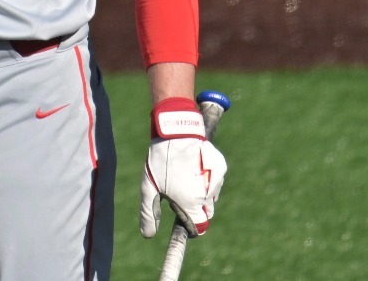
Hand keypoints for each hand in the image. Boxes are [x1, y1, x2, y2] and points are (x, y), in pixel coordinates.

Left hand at [139, 99, 227, 236]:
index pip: (199, 228)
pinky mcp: (221, 167)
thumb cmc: (159, 161)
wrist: (175, 131)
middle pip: (206, 213)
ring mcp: (216, 180)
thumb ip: (148, 214)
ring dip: (200, 192)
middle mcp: (207, 195)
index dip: (190, 226)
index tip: (181, 218)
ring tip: (183, 176)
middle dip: (194, 208)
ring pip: (211, 196)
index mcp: (191, 204)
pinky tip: (194, 168)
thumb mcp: (148, 188)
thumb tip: (147, 236)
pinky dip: (208, 178)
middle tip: (177, 193)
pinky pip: (216, 181)